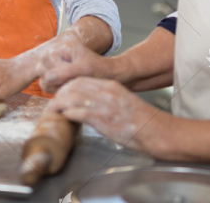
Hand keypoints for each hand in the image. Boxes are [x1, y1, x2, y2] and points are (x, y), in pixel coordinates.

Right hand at [37, 38, 107, 92]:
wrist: (104, 74)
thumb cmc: (96, 69)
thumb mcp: (84, 69)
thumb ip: (66, 72)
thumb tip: (48, 77)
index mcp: (63, 46)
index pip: (47, 59)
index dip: (57, 70)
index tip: (72, 75)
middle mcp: (55, 53)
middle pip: (40, 68)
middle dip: (54, 79)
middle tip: (70, 81)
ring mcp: (53, 64)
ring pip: (42, 78)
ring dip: (54, 85)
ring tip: (69, 84)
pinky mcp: (53, 74)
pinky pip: (44, 84)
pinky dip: (54, 89)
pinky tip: (66, 87)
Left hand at [48, 77, 165, 150]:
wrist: (155, 130)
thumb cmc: (141, 120)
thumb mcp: (123, 101)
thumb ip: (107, 99)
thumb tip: (91, 104)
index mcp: (111, 86)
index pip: (82, 79)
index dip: (68, 86)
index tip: (61, 93)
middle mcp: (106, 92)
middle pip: (75, 86)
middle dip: (61, 93)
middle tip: (54, 102)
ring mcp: (104, 105)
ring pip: (73, 97)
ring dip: (60, 104)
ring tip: (54, 110)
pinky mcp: (103, 119)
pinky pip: (79, 112)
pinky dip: (69, 114)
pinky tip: (65, 116)